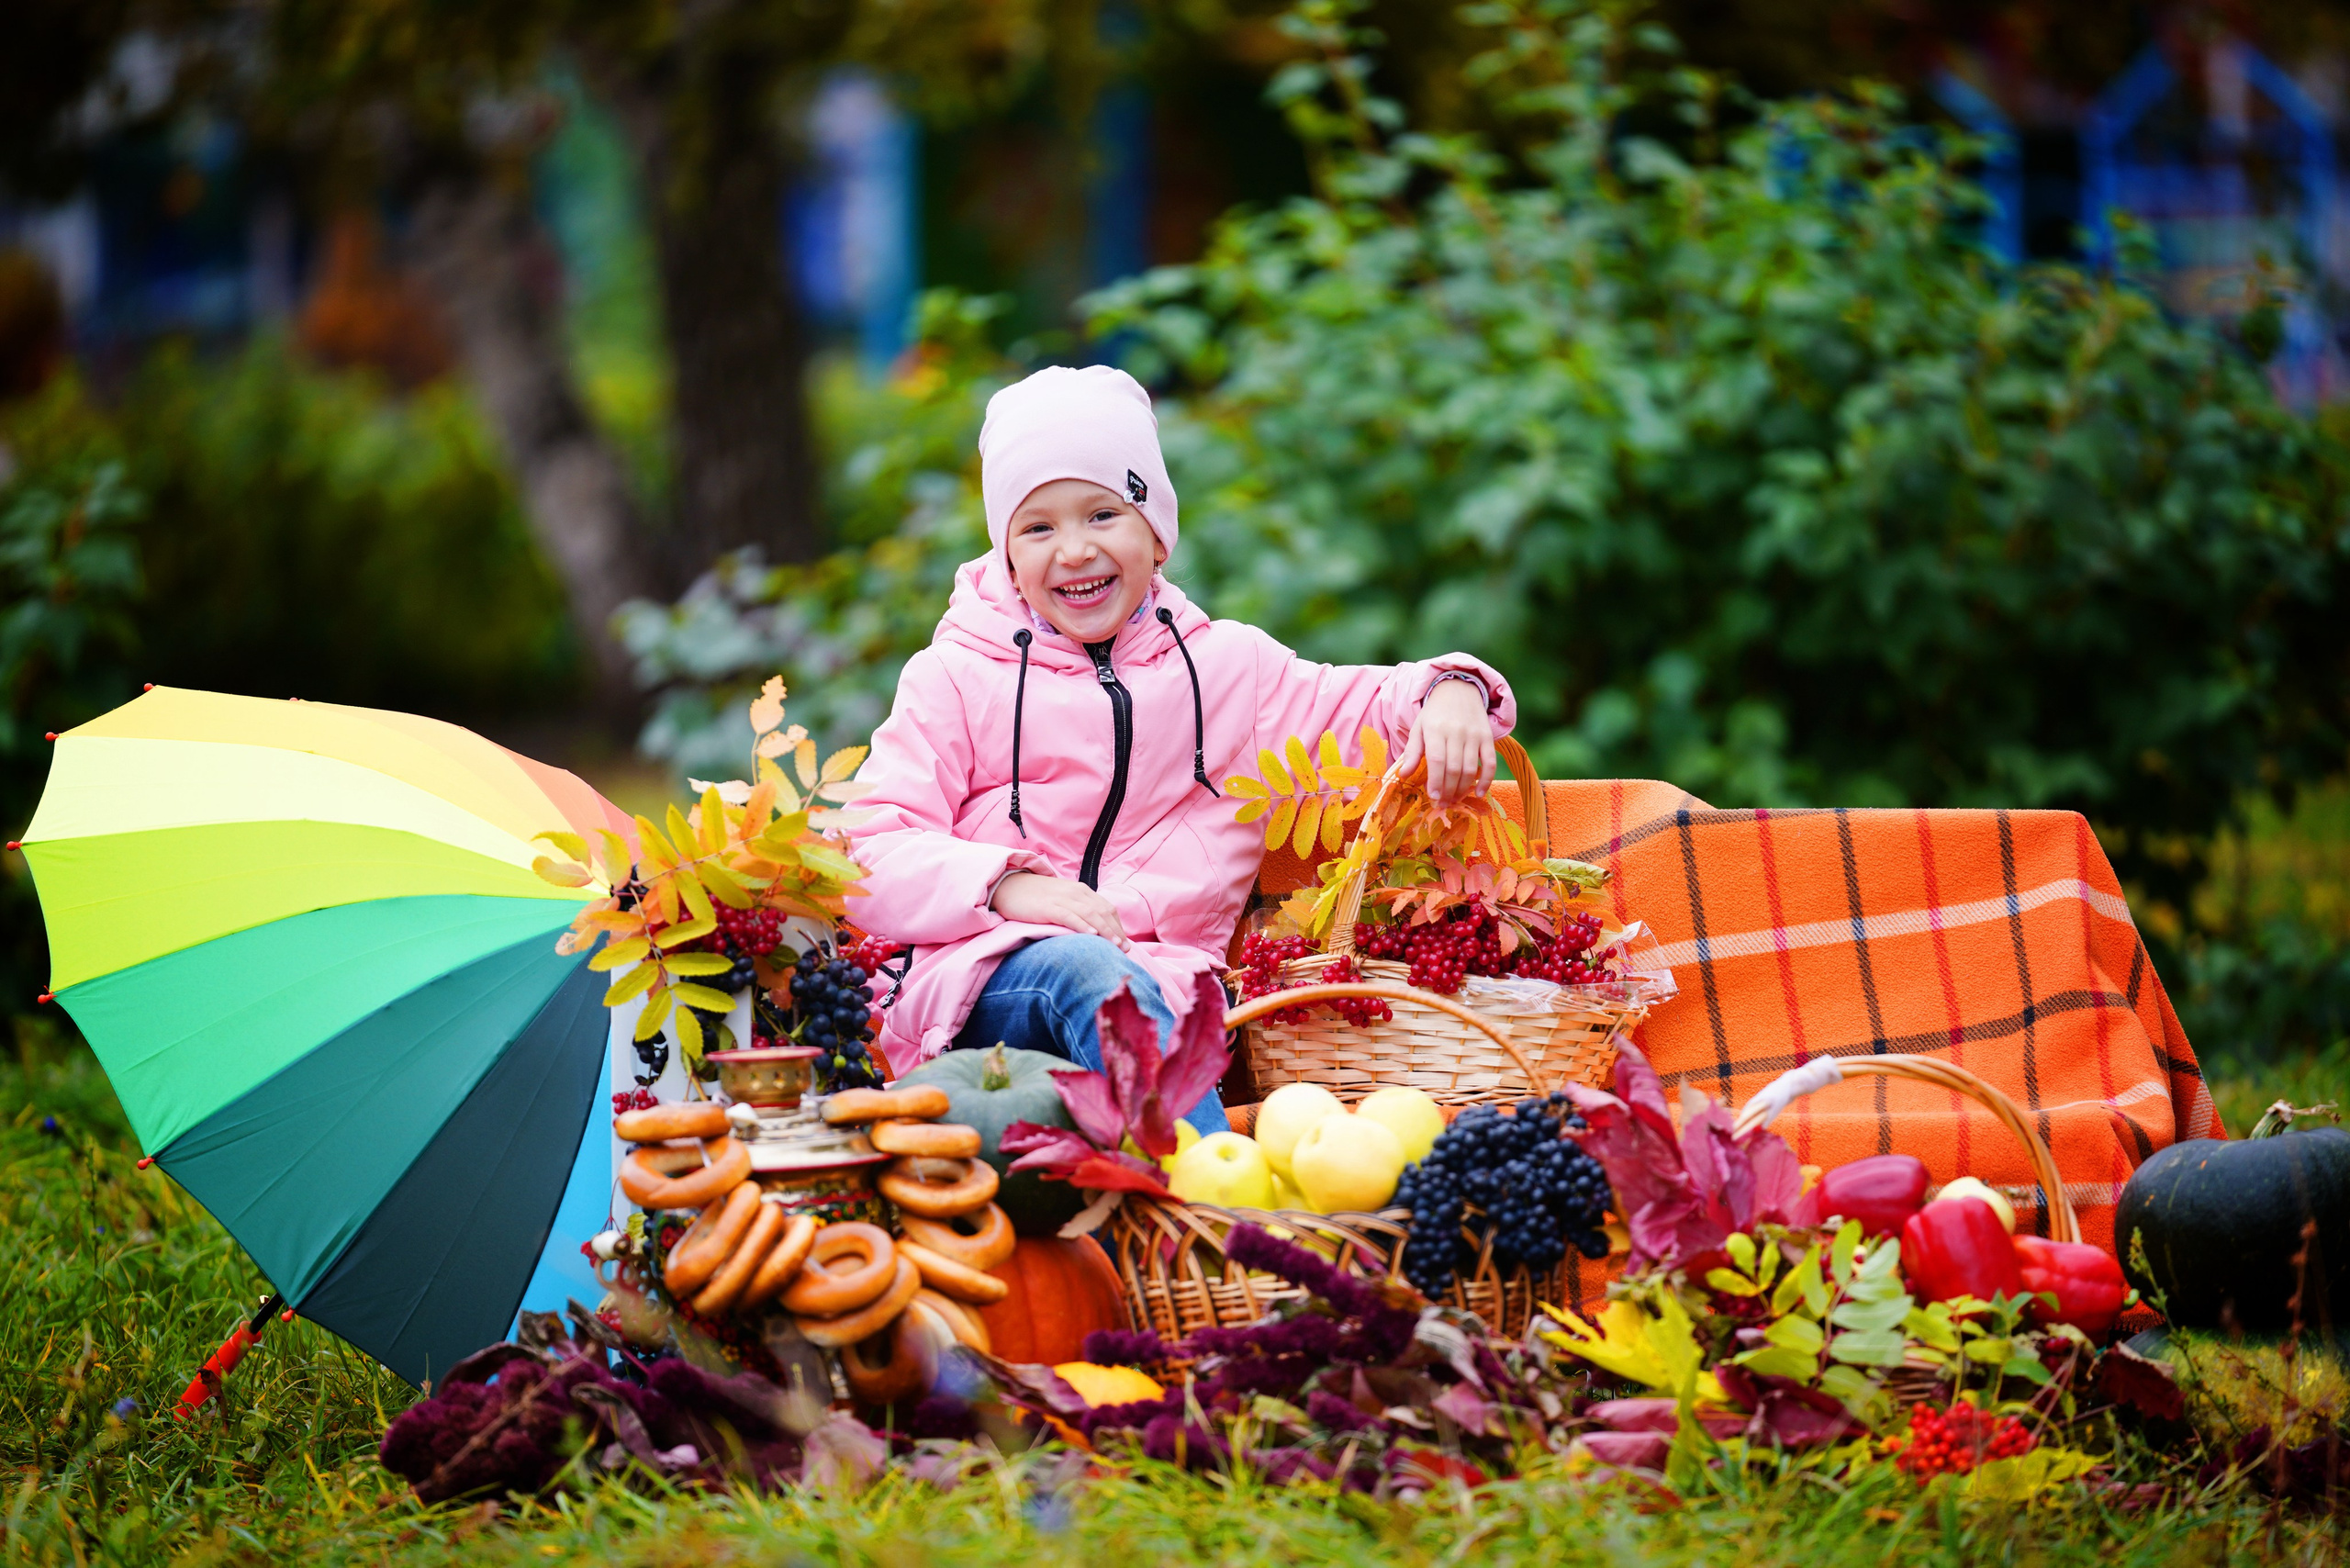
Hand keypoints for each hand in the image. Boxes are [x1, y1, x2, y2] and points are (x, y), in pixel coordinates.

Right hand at [989, 870, 1128, 946]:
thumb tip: (1093, 929)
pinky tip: (1091, 936)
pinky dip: (1082, 925)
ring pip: (1090, 914)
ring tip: (1115, 945)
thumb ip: (1077, 909)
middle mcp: (1075, 892)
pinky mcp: (1049, 907)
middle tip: (1125, 949)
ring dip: (1105, 930)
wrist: (1008, 886)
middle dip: (1116, 931)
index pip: (1106, 908)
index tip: (1125, 942)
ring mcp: (1062, 899)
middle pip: (1103, 912)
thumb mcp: (1061, 900)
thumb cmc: (1035, 897)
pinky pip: (1069, 916)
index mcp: (1081, 891)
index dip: (1118, 926)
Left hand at [1398, 678, 1496, 804]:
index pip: (1437, 760)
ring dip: (1463, 789)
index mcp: (1435, 729)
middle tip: (1443, 804)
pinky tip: (1479, 792)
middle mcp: (1456, 732)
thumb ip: (1412, 751)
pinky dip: (1487, 780)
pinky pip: (1491, 762)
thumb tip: (1403, 776)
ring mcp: (1474, 735)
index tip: (1433, 797)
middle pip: (1454, 768)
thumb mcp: (1419, 727)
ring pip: (1471, 768)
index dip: (1436, 781)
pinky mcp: (1488, 737)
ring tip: (1455, 800)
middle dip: (1448, 790)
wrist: (1458, 689)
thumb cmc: (1435, 713)